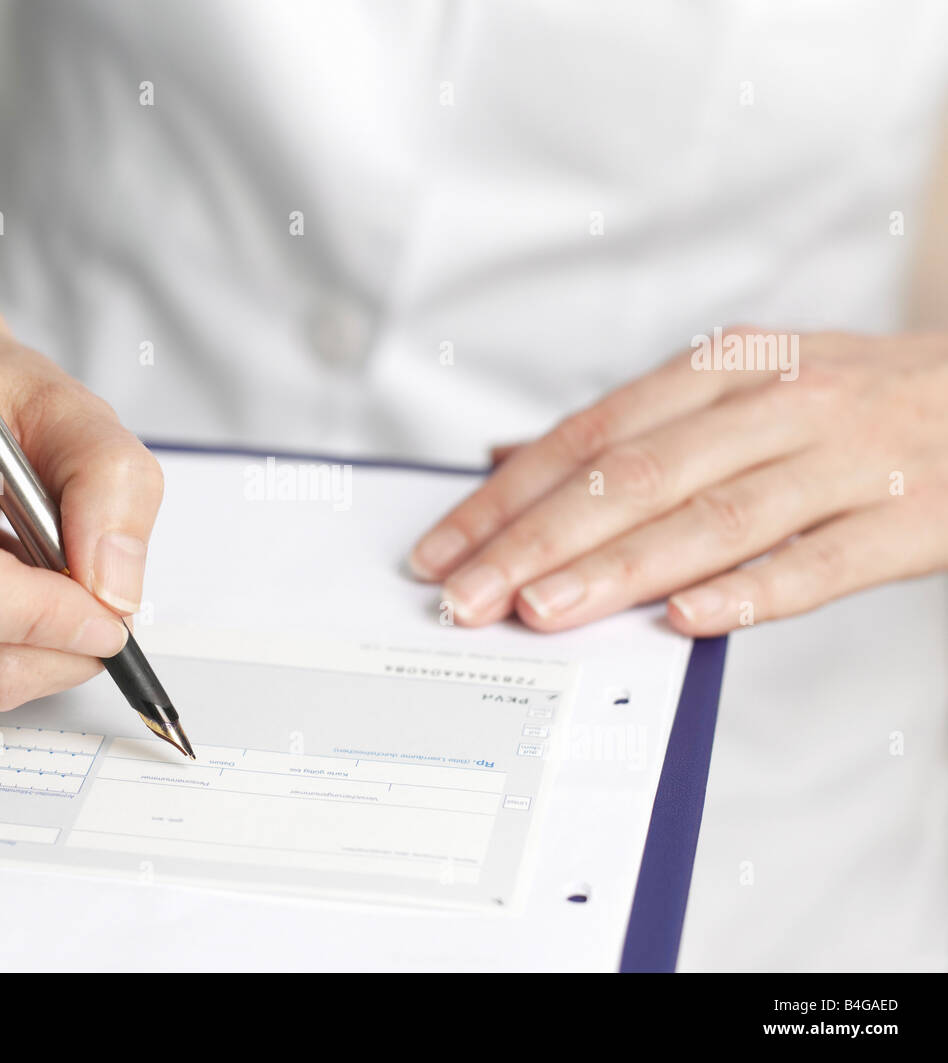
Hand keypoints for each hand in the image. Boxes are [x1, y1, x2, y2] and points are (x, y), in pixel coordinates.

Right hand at [0, 250, 162, 709]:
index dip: (35, 614)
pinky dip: (10, 645)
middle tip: (102, 600)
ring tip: (46, 569)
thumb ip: (112, 485)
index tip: (108, 615)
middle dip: (55, 641)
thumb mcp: (76, 410)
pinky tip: (9, 582)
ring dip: (39, 644)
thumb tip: (113, 591)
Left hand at [408, 328, 947, 634]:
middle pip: (634, 477)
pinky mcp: (907, 518)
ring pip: (712, 518)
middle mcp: (773, 403)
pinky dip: (751, 592)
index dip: (506, 497)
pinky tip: (684, 621)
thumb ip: (626, 428)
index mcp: (720, 368)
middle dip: (536, 541)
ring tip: (540, 611)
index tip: (440, 550)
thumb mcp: (734, 388)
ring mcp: (842, 459)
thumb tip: (503, 456)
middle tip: (464, 597)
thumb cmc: (842, 402)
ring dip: (618, 569)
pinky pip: (820, 560)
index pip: (588, 437)